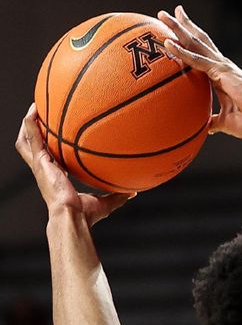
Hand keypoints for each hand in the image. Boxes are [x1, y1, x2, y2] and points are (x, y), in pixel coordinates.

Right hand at [15, 104, 133, 225]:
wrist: (73, 216)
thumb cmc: (86, 215)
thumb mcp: (105, 202)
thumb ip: (117, 196)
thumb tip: (133, 192)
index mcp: (58, 177)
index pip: (52, 159)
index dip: (53, 148)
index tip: (58, 138)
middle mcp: (46, 170)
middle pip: (34, 148)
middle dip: (35, 132)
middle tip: (40, 117)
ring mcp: (41, 166)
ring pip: (26, 141)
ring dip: (29, 125)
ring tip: (35, 108)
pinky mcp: (40, 163)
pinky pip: (31, 139)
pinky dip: (30, 125)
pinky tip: (33, 112)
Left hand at [158, 6, 241, 138]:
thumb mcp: (227, 122)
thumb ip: (215, 122)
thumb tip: (206, 128)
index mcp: (220, 76)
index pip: (201, 55)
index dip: (189, 43)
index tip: (175, 34)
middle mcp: (220, 66)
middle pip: (197, 41)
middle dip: (182, 26)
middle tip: (165, 13)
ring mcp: (220, 66)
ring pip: (195, 43)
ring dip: (178, 29)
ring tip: (162, 15)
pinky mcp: (221, 71)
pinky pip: (197, 60)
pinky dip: (182, 52)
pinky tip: (168, 44)